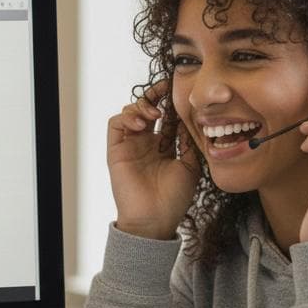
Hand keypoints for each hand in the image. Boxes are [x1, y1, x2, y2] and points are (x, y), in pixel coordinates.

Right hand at [107, 80, 199, 239]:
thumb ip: (189, 141)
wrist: (155, 219)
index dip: (171, 102)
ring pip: (130, 113)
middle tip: (166, 88)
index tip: (181, 89)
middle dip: (155, 95)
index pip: (165, 116)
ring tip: (154, 114)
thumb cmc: (174, 198)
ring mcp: (130, 146)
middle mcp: (145, 143)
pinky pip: (116, 124)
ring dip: (141, 106)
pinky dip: (127, 117)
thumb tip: (192, 118)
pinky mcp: (116, 151)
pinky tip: (141, 124)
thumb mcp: (190, 165)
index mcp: (163, 145)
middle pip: (146, 109)